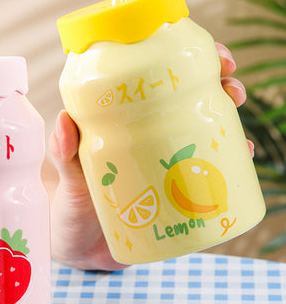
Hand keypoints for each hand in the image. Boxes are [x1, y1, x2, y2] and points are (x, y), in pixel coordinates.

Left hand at [48, 43, 250, 270]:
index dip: (179, 59)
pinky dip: (227, 163)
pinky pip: (206, 171)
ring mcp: (162, 162)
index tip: (204, 54)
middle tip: (232, 89)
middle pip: (185, 100)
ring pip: (201, 131)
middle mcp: (144, 136)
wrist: (80, 248)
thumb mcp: (67, 178)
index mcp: (118, 122)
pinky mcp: (175, 192)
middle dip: (216, 86)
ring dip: (228, 122)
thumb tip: (63, 120)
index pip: (150, 79)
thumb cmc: (68, 206)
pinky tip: (241, 160)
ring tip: (240, 128)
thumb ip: (63, 153)